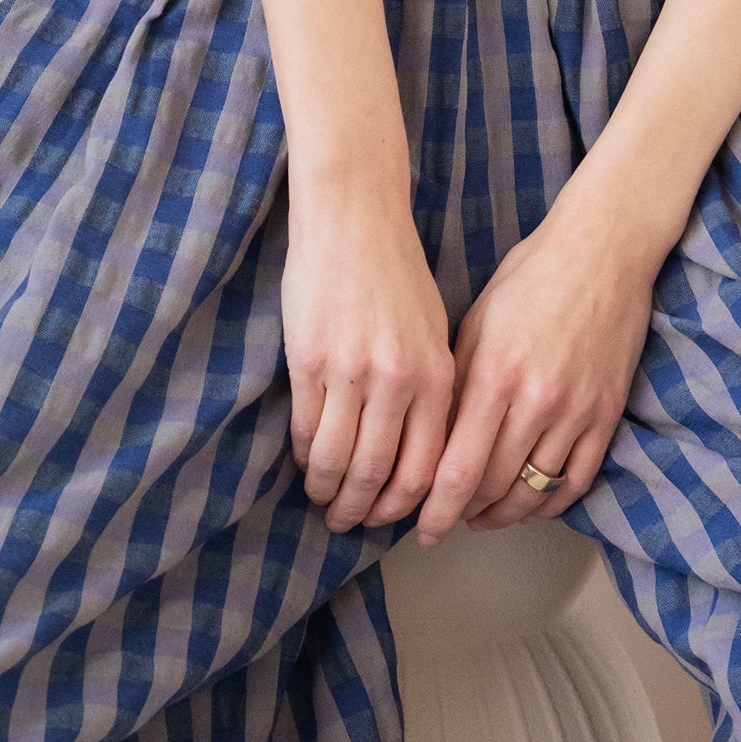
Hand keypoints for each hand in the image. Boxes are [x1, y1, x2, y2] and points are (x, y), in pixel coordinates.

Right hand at [281, 187, 456, 532]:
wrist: (354, 218)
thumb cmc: (397, 274)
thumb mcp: (436, 332)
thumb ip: (433, 390)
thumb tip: (422, 454)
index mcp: (436, 377)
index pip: (424, 470)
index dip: (403, 508)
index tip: (390, 520)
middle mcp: (397, 381)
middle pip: (377, 474)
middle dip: (360, 511)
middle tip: (347, 523)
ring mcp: (349, 372)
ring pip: (336, 459)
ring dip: (327, 491)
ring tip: (322, 501)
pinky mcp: (308, 360)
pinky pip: (305, 427)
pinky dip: (303, 456)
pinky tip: (303, 463)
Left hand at [412, 194, 661, 543]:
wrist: (604, 250)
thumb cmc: (531, 275)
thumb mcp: (476, 321)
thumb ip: (455, 382)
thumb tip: (430, 440)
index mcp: (493, 374)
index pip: (458, 469)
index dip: (436, 510)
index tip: (420, 528)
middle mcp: (536, 400)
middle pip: (494, 488)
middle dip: (463, 516)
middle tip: (444, 524)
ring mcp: (577, 410)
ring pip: (535, 492)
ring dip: (505, 515)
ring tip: (482, 518)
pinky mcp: (607, 412)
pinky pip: (578, 480)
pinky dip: (551, 503)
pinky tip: (530, 504)